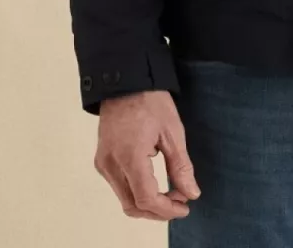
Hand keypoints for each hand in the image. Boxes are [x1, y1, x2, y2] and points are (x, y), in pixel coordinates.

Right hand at [94, 90, 200, 219]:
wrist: (125, 81)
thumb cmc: (151, 100)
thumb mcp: (172, 131)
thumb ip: (181, 166)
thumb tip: (191, 194)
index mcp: (129, 156)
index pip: (146, 198)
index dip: (167, 209)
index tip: (185, 207)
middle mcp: (110, 164)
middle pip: (132, 205)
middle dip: (158, 211)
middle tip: (180, 202)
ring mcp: (103, 163)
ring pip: (125, 199)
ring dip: (147, 203)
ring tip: (171, 192)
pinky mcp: (101, 160)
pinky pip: (119, 186)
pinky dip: (137, 191)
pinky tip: (155, 182)